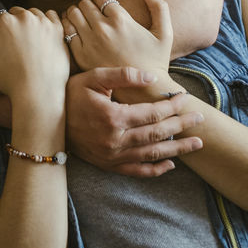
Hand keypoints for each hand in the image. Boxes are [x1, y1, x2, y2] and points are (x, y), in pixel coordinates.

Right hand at [0, 8, 69, 105]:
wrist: (38, 93)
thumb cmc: (10, 80)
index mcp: (5, 22)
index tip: (4, 44)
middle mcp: (24, 17)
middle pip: (16, 13)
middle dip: (15, 25)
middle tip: (17, 46)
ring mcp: (43, 22)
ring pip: (33, 14)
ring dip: (31, 23)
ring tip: (30, 44)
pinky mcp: (58, 29)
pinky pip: (51, 16)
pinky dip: (47, 23)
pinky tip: (43, 37)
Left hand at [64, 0, 171, 75]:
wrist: (143, 91)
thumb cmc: (156, 61)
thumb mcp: (165, 33)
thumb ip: (159, 6)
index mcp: (121, 20)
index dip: (103, 0)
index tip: (106, 9)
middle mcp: (103, 29)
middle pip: (84, 3)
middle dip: (89, 6)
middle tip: (94, 16)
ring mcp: (89, 42)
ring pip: (72, 14)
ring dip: (76, 15)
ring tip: (84, 22)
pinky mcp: (80, 55)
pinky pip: (66, 31)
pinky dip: (68, 28)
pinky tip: (77, 33)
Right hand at [65, 67, 203, 175]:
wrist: (47, 123)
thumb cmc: (70, 95)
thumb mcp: (93, 77)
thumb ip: (123, 76)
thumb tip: (151, 78)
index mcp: (113, 117)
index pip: (152, 112)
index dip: (171, 105)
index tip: (185, 97)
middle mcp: (116, 140)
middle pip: (158, 133)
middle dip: (181, 125)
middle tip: (200, 119)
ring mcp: (112, 156)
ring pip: (152, 154)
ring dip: (177, 149)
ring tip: (196, 144)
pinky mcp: (108, 165)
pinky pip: (137, 171)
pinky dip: (155, 170)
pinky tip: (171, 164)